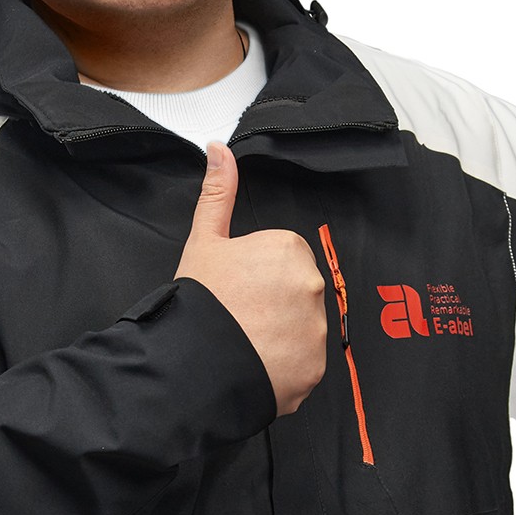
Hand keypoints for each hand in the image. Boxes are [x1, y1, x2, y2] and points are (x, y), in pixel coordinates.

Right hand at [175, 142, 325, 416]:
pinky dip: (284, 363)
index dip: (254, 273)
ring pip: (301, 326)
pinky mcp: (316, 365)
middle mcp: (312, 284)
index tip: (235, 287)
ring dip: (279, 333)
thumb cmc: (201, 300)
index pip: (280, 257)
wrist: (198, 362)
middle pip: (295, 290)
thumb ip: (218, 192)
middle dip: (272, 302)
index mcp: (288, 248)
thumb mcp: (203, 240)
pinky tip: (257, 361)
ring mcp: (317, 327)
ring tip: (245, 340)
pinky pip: (303, 360)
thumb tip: (219, 149)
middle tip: (238, 314)